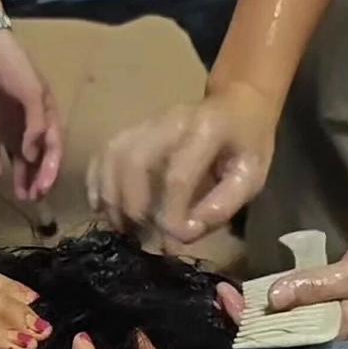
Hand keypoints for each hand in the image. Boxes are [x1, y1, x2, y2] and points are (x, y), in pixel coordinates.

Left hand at [0, 30, 62, 201]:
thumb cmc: (11, 64)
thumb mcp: (31, 92)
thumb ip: (35, 125)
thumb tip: (32, 156)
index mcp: (47, 115)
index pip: (54, 149)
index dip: (50, 170)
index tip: (44, 189)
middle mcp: (32, 124)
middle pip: (39, 158)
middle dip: (38, 179)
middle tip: (33, 199)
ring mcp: (12, 126)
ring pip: (20, 159)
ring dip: (22, 178)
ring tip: (21, 196)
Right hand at [87, 82, 273, 242]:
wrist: (237, 106)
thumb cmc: (247, 145)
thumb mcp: (251, 177)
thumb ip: (221, 207)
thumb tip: (184, 233)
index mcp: (206, 129)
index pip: (177, 177)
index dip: (171, 216)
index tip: (174, 242)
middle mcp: (169, 120)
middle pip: (133, 160)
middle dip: (133, 206)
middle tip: (141, 237)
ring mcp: (146, 122)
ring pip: (112, 155)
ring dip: (111, 197)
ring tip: (123, 228)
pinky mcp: (132, 129)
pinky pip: (103, 153)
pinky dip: (96, 182)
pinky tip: (101, 207)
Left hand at [216, 237, 347, 339]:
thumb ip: (313, 287)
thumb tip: (273, 299)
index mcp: (328, 331)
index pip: (278, 334)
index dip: (247, 319)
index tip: (226, 297)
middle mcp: (322, 332)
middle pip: (275, 330)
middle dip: (245, 315)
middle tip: (219, 291)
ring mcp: (324, 321)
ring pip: (282, 321)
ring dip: (256, 308)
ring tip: (229, 291)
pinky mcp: (327, 308)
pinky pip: (294, 309)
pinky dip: (274, 300)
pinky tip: (257, 290)